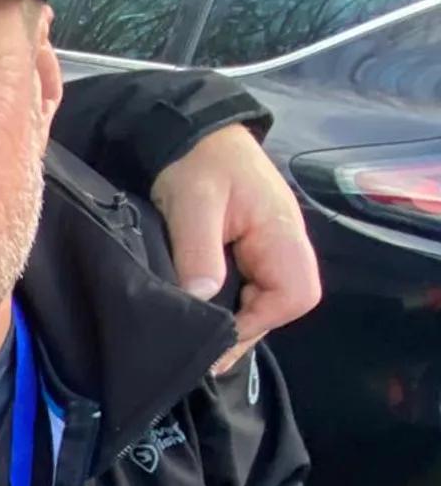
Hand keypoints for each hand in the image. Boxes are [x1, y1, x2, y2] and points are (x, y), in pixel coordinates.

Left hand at [150, 123, 320, 372]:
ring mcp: (269, 251)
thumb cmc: (197, 163)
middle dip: (246, 329)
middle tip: (204, 349)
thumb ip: (198, 251)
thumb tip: (201, 297)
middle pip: (283, 305)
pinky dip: (229, 309)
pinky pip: (251, 292)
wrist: (189, 136)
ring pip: (266, 303)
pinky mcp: (251, 254)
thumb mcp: (193, 203)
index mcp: (282, 234)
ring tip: (200, 339)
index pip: (295, 294)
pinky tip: (203, 317)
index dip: (260, 320)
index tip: (220, 331)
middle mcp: (284, 246)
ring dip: (236, 322)